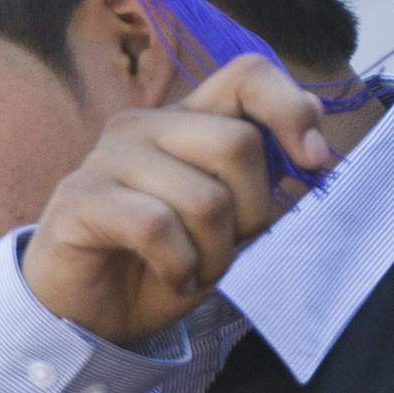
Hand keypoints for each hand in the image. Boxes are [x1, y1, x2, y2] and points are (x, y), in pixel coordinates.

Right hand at [20, 53, 334, 345]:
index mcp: (183, 120)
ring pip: (204, 197)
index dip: (291, 110)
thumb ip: (259, 177)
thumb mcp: (226, 220)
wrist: (89, 317)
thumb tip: (312, 148)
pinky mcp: (80, 199)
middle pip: (238, 144)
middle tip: (224, 249)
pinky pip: (158, 228)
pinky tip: (171, 280)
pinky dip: (179, 268)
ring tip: (193, 271)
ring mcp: (107, 158)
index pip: (247, 75)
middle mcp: (143, 126)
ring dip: (214, 254)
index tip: (313, 163)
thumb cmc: (158, 265)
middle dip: (250, 213)